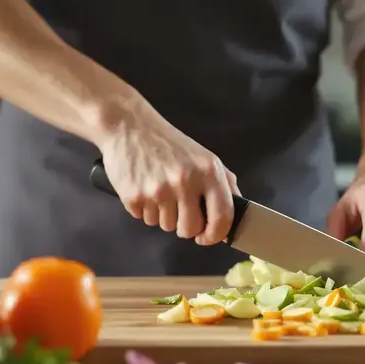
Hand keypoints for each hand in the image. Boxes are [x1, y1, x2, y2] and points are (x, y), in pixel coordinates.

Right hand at [97, 102, 238, 245]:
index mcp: (208, 171)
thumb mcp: (204, 156)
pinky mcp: (134, 197)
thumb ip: (224, 182)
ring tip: (159, 190)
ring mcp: (158, 191)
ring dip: (163, 216)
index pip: (222, 217)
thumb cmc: (168, 143)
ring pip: (165, 226)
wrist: (128, 126)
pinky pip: (145, 220)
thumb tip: (235, 212)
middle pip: (190, 229)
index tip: (207, 237)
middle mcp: (185, 182)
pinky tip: (144, 188)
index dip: (216, 234)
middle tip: (179, 211)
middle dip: (185, 227)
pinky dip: (145, 210)